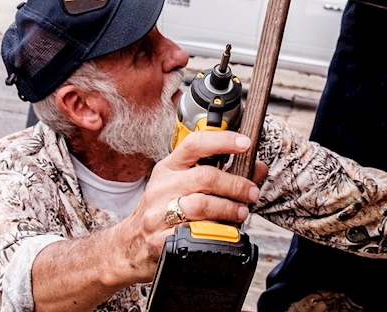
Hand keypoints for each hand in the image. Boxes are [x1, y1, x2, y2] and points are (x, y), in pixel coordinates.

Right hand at [115, 131, 263, 283]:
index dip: (222, 141)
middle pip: (204, 177)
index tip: (244, 143)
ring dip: (228, 209)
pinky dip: (214, 232)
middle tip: (250, 193)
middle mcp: (162, 187)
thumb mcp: (184, 185)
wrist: (130, 245)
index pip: (195, 144)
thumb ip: (222, 175)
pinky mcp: (160, 240)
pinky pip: (193, 233)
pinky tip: (222, 232)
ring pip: (200, 205)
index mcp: (169, 168)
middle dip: (235, 185)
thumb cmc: (162, 210)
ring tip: (240, 213)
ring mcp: (158, 213)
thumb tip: (257, 167)